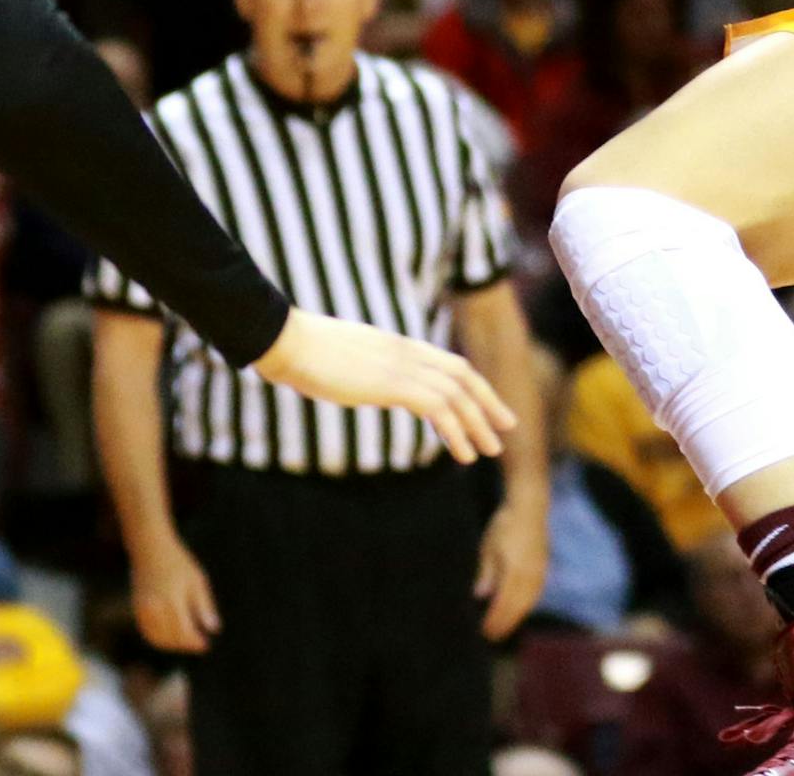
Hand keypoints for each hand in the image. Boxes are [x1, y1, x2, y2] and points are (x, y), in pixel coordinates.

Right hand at [131, 530, 219, 652]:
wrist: (151, 550)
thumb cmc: (179, 563)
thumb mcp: (198, 581)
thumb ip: (204, 607)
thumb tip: (214, 630)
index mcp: (172, 600)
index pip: (184, 631)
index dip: (195, 642)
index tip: (206, 646)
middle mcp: (155, 608)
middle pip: (171, 638)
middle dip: (186, 645)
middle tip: (200, 646)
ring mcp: (143, 611)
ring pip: (157, 638)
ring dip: (173, 645)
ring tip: (188, 643)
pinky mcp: (137, 610)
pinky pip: (148, 632)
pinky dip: (159, 639)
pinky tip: (172, 639)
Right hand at [250, 307, 515, 463]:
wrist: (286, 340)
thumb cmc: (302, 350)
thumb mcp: (345, 357)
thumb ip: (363, 366)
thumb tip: (359, 376)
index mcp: (400, 345)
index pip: (450, 363)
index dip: (473, 385)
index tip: (488, 403)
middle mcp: (409, 352)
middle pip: (463, 375)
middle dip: (488, 402)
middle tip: (507, 427)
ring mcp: (402, 366)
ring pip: (457, 394)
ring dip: (478, 423)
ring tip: (490, 450)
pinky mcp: (393, 383)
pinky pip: (439, 408)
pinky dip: (458, 430)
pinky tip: (464, 453)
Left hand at [474, 497, 549, 639]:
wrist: (530, 505)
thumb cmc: (505, 523)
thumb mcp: (489, 546)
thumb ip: (487, 572)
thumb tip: (481, 595)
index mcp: (515, 567)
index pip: (505, 600)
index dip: (496, 618)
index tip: (485, 631)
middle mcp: (530, 571)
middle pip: (519, 604)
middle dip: (506, 622)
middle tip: (494, 636)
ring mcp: (540, 568)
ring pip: (530, 599)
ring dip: (517, 615)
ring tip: (506, 627)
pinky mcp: (544, 565)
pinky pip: (537, 590)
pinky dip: (528, 604)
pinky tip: (521, 608)